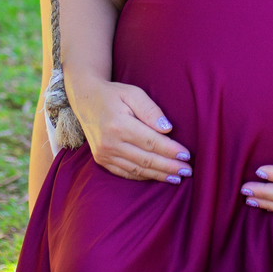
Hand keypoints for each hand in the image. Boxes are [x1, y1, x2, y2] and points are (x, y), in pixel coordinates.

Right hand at [73, 80, 192, 183]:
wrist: (85, 100)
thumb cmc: (113, 94)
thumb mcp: (133, 93)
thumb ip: (151, 110)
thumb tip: (167, 128)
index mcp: (119, 125)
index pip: (151, 142)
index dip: (170, 150)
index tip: (186, 156)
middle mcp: (110, 143)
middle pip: (145, 159)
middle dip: (169, 167)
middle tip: (187, 171)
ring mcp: (104, 154)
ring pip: (136, 170)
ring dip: (158, 175)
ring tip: (176, 177)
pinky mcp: (101, 160)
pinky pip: (125, 173)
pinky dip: (143, 176)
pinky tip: (157, 176)